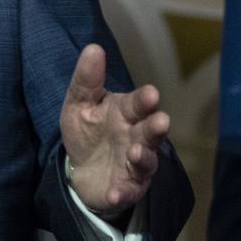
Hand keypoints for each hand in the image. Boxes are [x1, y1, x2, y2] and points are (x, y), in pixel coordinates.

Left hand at [60, 44, 171, 216]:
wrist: (81, 170)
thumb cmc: (87, 130)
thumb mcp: (79, 104)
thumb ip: (87, 80)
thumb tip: (93, 48)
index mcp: (125, 113)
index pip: (138, 104)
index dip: (144, 100)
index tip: (151, 93)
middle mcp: (136, 138)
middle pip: (149, 132)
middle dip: (155, 126)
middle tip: (161, 120)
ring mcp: (134, 165)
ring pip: (145, 161)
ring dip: (143, 158)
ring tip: (136, 152)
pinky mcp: (125, 189)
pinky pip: (126, 192)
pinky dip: (121, 193)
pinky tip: (115, 193)